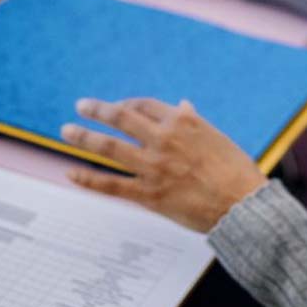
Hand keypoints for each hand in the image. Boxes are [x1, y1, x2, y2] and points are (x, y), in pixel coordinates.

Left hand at [61, 98, 267, 232]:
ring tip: (66, 130)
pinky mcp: (149, 194)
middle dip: (97, 110)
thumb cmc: (234, 168)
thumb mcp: (216, 136)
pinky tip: (71, 173)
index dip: (126, 103)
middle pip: (121, 118)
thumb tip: (182, 105)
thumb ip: (194, 121)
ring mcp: (153, 167)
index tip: (117, 106)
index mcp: (182, 121)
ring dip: (84, 137)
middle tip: (81, 105)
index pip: (144, 105)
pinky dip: (88, 179)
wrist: (241, 202)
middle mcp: (163, 139)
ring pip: (109, 147)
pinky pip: (111, 185)